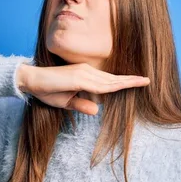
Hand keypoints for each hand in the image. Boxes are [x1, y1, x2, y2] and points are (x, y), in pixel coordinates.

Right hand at [16, 63, 149, 114]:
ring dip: (127, 81)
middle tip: (148, 81)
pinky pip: (99, 85)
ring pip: (109, 81)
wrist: (31, 80)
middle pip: (113, 79)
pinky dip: (113, 86)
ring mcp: (83, 72)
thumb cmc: (47, 90)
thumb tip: (97, 110)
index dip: (123, 82)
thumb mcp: (67, 102)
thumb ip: (82, 105)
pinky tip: (125, 85)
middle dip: (130, 80)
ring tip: (143, 81)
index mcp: (85, 76)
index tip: (138, 82)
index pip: (108, 81)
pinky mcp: (78, 77)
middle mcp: (87, 71)